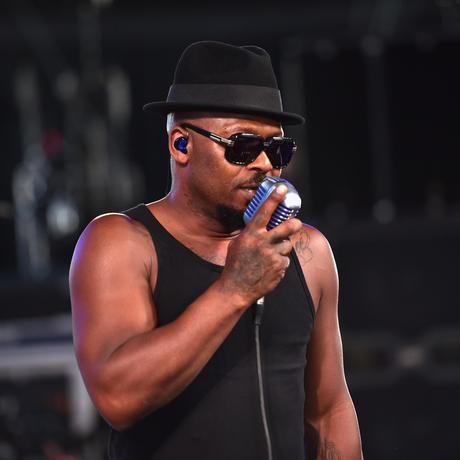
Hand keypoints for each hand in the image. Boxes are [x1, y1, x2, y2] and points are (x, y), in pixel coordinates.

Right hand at [220, 184, 302, 305]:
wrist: (237, 288)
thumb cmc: (235, 265)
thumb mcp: (238, 244)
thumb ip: (250, 233)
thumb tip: (260, 224)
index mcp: (251, 234)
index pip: (264, 211)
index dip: (274, 198)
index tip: (282, 188)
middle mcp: (264, 242)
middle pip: (287, 227)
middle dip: (294, 223)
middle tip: (296, 223)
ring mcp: (273, 255)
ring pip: (287, 245)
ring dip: (282, 247)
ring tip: (271, 254)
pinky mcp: (280, 267)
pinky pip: (285, 260)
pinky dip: (280, 262)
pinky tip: (269, 267)